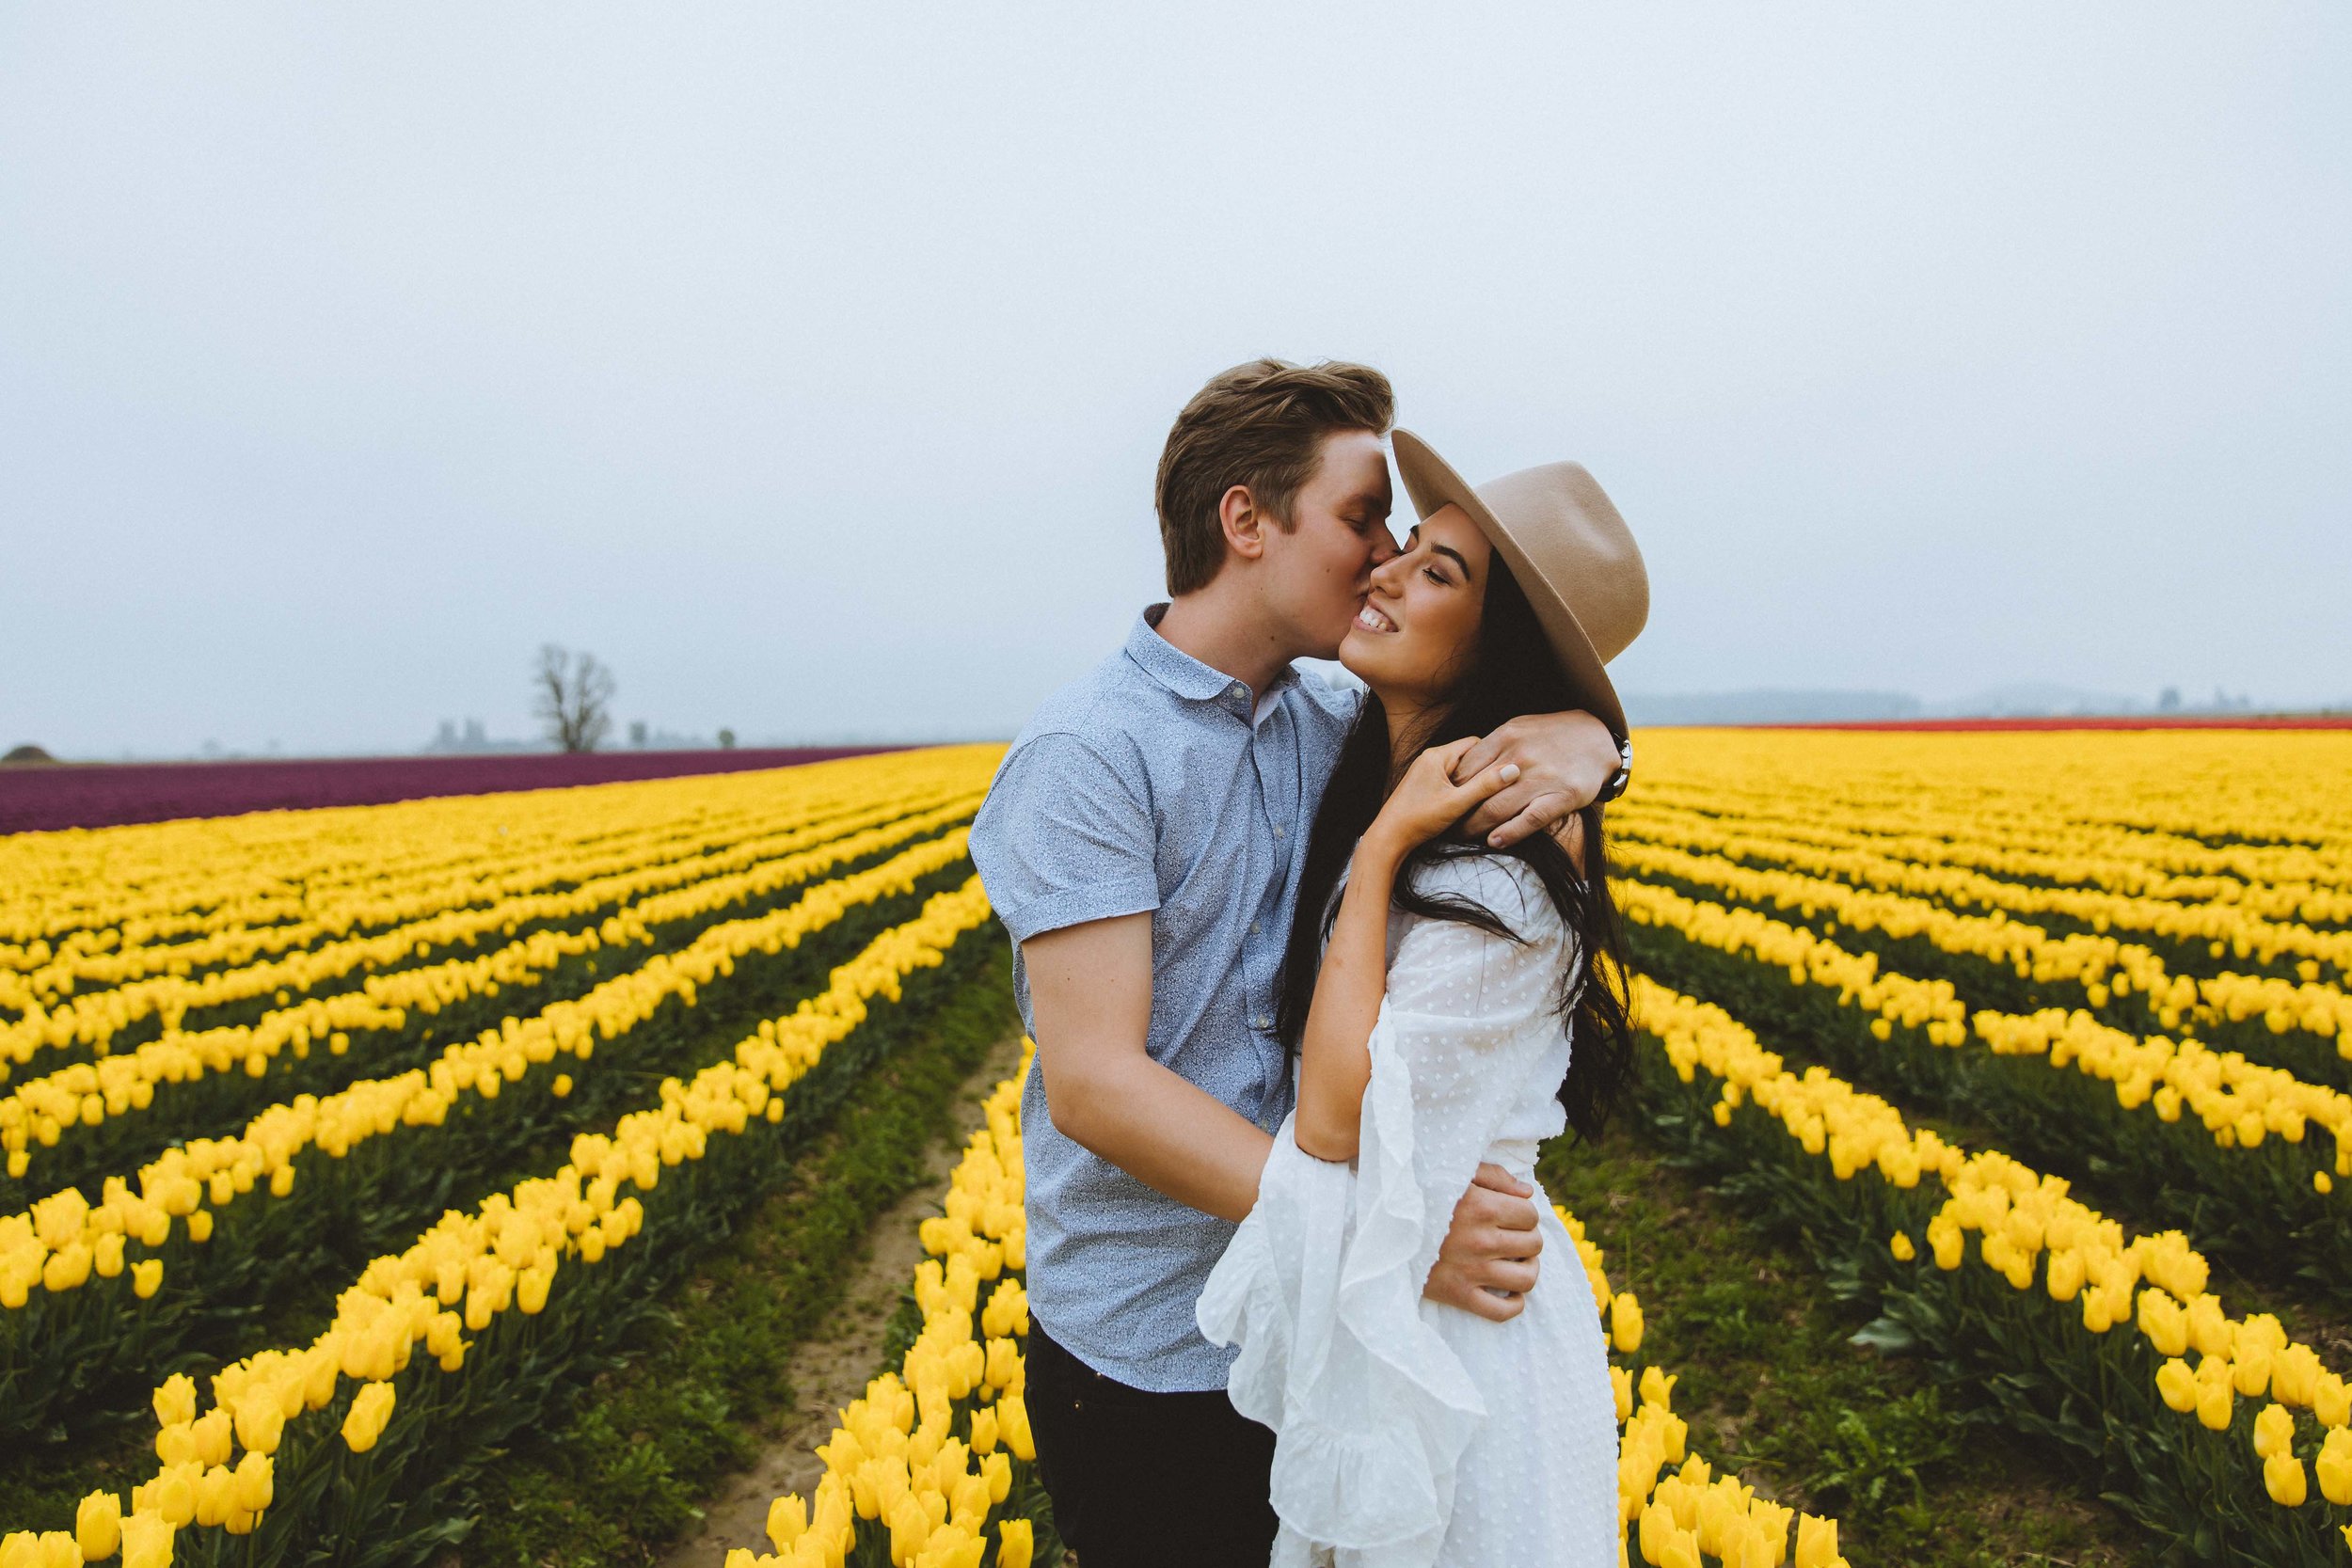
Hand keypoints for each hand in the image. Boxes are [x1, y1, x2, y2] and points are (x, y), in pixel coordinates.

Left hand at [1366, 737, 1516, 860]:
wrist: (1390, 837)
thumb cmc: (1419, 819)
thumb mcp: (1457, 803)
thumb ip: (1485, 786)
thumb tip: (1513, 770)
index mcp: (1437, 755)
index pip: (1475, 743)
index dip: (1493, 757)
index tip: (1505, 773)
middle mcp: (1430, 757)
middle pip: (1468, 755)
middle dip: (1482, 770)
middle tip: (1496, 787)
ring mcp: (1425, 769)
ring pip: (1459, 768)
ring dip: (1471, 781)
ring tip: (1480, 797)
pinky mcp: (1423, 782)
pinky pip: (1449, 778)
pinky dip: (1459, 788)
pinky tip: (1464, 803)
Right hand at [1422, 1163, 1543, 1321]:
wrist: (1380, 1230)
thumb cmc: (1419, 1196)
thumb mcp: (1454, 1175)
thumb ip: (1493, 1176)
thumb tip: (1528, 1194)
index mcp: (1481, 1207)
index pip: (1530, 1215)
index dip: (1525, 1214)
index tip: (1512, 1216)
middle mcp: (1481, 1240)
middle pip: (1533, 1244)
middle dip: (1528, 1239)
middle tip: (1512, 1237)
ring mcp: (1471, 1271)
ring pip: (1526, 1278)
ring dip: (1528, 1269)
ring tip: (1516, 1262)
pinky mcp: (1459, 1295)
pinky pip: (1503, 1311)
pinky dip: (1514, 1303)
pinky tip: (1509, 1291)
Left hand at [1457, 712, 1618, 847]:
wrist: (1597, 736)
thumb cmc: (1551, 734)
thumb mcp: (1519, 728)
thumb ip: (1493, 746)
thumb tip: (1462, 764)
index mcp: (1506, 737)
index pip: (1466, 768)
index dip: (1451, 789)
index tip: (1443, 802)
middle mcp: (1520, 757)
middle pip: (1476, 792)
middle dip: (1458, 812)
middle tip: (1447, 826)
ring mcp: (1541, 778)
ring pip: (1496, 809)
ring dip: (1476, 827)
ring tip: (1464, 837)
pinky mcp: (1562, 797)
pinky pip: (1529, 820)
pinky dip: (1508, 833)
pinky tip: (1495, 841)